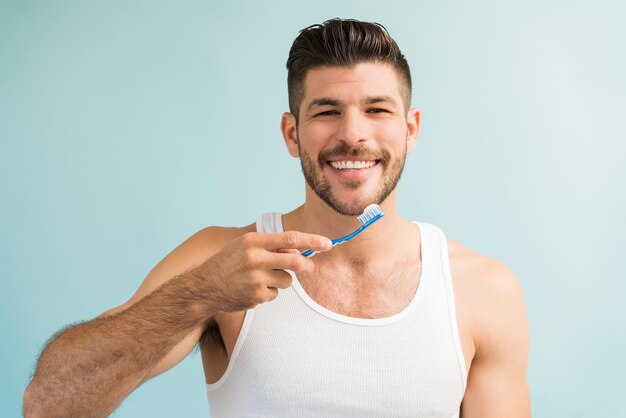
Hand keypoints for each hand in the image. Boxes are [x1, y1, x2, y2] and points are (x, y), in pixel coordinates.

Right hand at [193, 231, 331, 311]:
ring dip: (281, 280)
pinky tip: (251, 290)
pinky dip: (269, 292)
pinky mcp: (257, 296)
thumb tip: (299, 249)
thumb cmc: (228, 263)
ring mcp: (256, 278)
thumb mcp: (244, 246)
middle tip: (310, 267)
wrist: (204, 287)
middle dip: (307, 265)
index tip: (328, 243)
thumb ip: (270, 246)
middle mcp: (255, 258)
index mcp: (253, 241)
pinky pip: (275, 294)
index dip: (312, 240)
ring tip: (261, 279)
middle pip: (295, 260)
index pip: (290, 238)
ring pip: (287, 280)